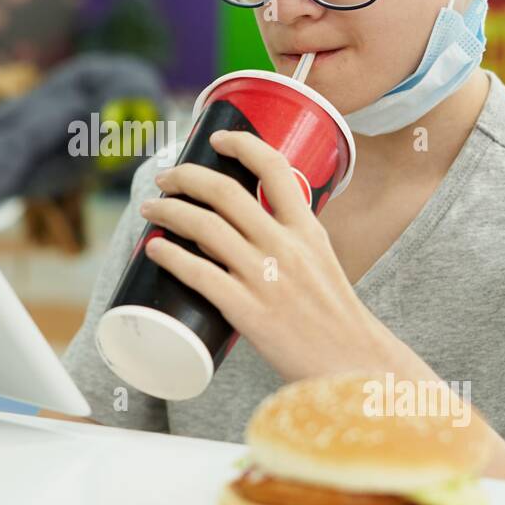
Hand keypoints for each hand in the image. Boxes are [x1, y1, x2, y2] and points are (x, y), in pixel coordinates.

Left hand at [139, 129, 393, 382]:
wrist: (354, 365)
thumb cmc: (334, 318)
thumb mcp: (322, 262)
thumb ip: (292, 240)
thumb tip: (251, 225)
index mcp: (308, 230)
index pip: (275, 168)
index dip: (241, 145)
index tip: (217, 140)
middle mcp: (286, 246)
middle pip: (226, 192)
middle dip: (186, 177)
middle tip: (165, 178)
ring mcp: (265, 278)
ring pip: (204, 227)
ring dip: (168, 212)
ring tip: (150, 209)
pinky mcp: (248, 312)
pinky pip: (200, 274)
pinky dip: (170, 256)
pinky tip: (155, 249)